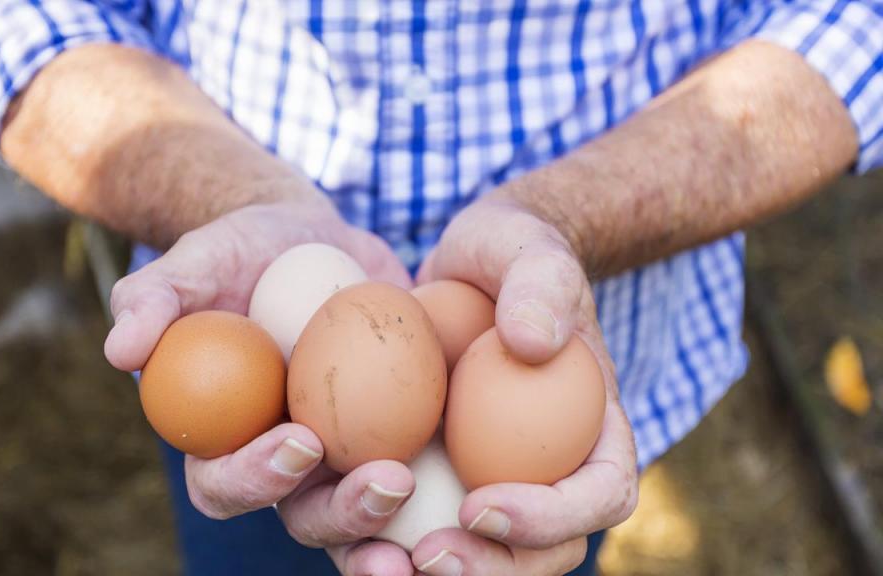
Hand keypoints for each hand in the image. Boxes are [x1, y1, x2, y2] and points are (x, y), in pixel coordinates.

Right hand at [104, 196, 418, 574]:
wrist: (313, 241)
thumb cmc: (242, 250)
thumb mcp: (199, 259)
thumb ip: (157, 298)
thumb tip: (120, 351)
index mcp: (223, 438)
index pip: (224, 481)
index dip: (255, 477)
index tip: (300, 439)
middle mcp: (281, 463)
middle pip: (304, 517)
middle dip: (343, 515)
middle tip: (387, 482)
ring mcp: (342, 459)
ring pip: (364, 516)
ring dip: (396, 521)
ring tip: (435, 493)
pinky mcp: (395, 441)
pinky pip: (422, 480)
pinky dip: (450, 494)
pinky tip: (488, 486)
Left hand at [410, 194, 638, 574]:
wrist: (463, 266)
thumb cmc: (509, 254)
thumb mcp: (530, 249)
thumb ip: (543, 284)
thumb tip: (533, 344)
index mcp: (594, 432)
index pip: (601, 494)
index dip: (552, 517)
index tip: (482, 502)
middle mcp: (545, 472)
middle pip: (537, 553)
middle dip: (488, 569)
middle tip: (428, 556)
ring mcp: (487, 482)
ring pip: (473, 556)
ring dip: (424, 573)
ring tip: (376, 562)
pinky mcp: (428, 478)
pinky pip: (406, 525)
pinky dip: (373, 538)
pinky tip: (334, 529)